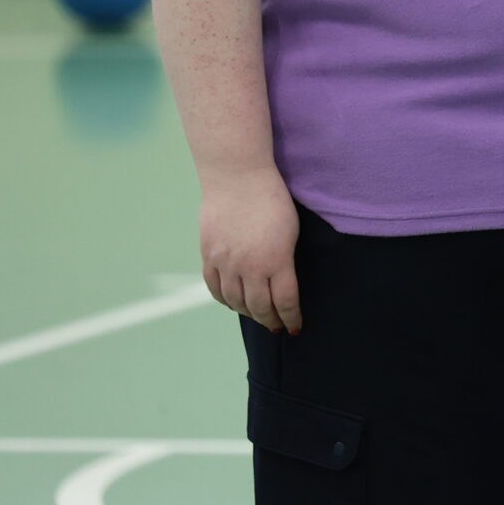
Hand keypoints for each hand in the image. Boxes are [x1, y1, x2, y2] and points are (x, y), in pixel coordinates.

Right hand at [200, 166, 302, 334]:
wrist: (238, 177)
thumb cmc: (272, 199)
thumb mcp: (291, 231)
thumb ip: (285, 260)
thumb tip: (282, 283)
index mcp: (276, 260)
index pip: (285, 301)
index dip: (291, 317)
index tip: (295, 326)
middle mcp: (249, 267)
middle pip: (259, 307)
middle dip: (271, 320)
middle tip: (277, 326)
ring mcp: (225, 263)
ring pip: (236, 301)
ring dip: (248, 313)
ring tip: (258, 316)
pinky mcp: (208, 256)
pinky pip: (215, 288)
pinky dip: (225, 300)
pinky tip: (233, 303)